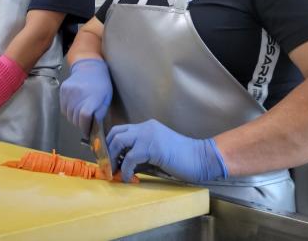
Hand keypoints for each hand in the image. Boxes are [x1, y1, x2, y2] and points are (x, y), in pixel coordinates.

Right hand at [60, 58, 112, 138]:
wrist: (90, 67)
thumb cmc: (101, 85)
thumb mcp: (106, 99)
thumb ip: (100, 113)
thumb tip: (93, 127)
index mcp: (93, 97)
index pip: (84, 116)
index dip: (85, 127)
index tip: (87, 132)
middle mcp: (79, 94)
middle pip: (75, 118)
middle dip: (80, 124)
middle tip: (85, 123)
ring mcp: (69, 91)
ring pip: (68, 114)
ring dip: (73, 118)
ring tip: (80, 114)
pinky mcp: (63, 89)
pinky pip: (63, 108)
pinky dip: (68, 111)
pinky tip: (75, 107)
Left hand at [107, 120, 227, 183]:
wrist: (202, 158)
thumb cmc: (182, 159)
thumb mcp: (157, 153)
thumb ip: (141, 155)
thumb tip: (122, 165)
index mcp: (147, 127)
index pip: (120, 130)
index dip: (109, 143)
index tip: (106, 158)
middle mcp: (145, 127)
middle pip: (115, 133)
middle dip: (107, 150)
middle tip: (106, 167)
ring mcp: (148, 135)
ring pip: (118, 142)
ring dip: (112, 158)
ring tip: (113, 172)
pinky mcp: (152, 147)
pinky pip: (130, 158)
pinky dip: (125, 170)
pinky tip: (128, 179)